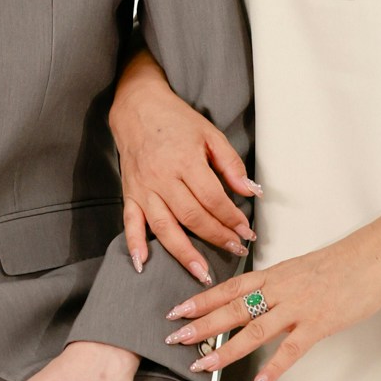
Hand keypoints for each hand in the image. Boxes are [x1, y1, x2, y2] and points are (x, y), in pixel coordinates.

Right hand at [108, 49, 257, 282]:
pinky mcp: (129, 194)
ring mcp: (143, 188)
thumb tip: (251, 191)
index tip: (247, 231)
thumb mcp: (210, 134)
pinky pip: (130, 223)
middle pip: (192, 216)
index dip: (232, 217)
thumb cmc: (176, 121)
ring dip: (184, 253)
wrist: (137, 108)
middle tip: (236, 249)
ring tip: (202, 272)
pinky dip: (135, 244)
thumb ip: (231, 165)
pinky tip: (144, 264)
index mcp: (184, 160)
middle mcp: (162, 177)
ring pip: (164, 227)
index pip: (212, 198)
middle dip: (216, 237)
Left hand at [164, 220, 380, 380]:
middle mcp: (280, 289)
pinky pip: (291, 350)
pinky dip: (272, 369)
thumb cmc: (344, 262)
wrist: (376, 256)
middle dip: (200, 325)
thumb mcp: (302, 268)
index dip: (201, 300)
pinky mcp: (319, 323)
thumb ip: (280, 284)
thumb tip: (262, 299)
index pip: (230, 288)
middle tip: (173, 340)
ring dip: (225, 349)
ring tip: (202, 365)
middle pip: (233, 309)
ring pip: (254, 330)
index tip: (176, 310)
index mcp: (275, 274)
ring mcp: (299, 307)